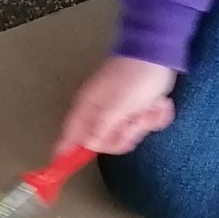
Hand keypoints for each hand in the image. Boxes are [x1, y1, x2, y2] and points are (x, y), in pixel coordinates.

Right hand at [60, 56, 178, 154]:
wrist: (158, 52)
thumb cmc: (134, 78)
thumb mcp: (117, 106)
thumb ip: (101, 128)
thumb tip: (87, 145)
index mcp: (89, 108)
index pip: (69, 134)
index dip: (64, 150)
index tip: (60, 164)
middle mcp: (101, 111)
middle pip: (104, 141)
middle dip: (125, 135)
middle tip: (135, 121)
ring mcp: (120, 110)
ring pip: (128, 134)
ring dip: (143, 123)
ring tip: (150, 107)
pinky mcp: (138, 107)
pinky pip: (144, 124)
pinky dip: (155, 116)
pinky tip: (158, 103)